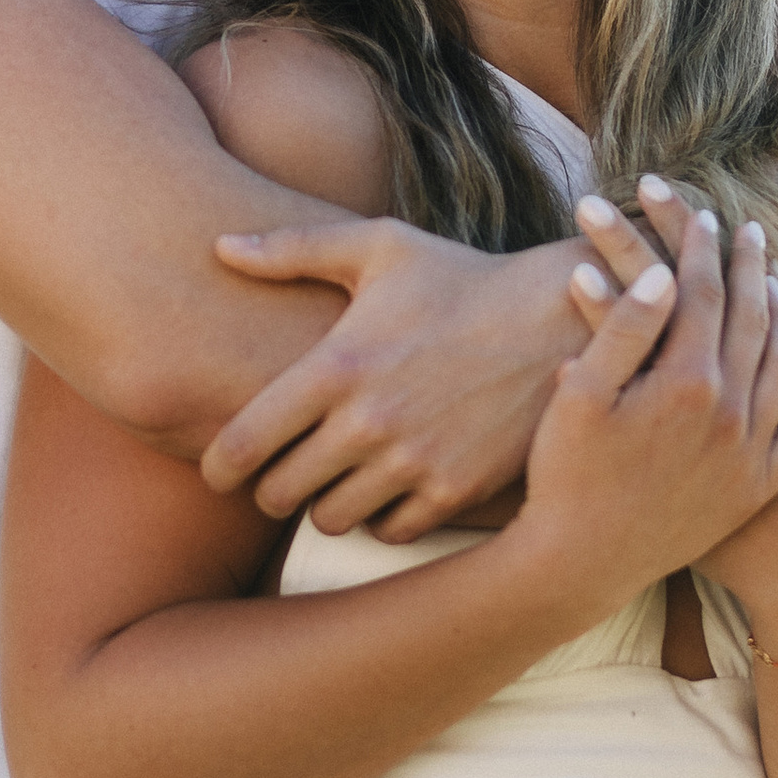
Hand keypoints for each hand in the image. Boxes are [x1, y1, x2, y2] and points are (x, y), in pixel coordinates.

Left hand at [200, 222, 587, 538]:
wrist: (560, 319)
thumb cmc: (459, 278)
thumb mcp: (378, 247)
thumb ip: (292, 249)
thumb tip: (218, 247)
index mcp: (336, 366)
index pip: (244, 442)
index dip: (218, 466)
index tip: (217, 470)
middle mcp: (369, 422)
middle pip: (278, 493)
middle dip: (269, 486)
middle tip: (279, 471)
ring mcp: (415, 462)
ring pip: (330, 519)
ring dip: (323, 503)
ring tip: (332, 477)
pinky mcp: (456, 490)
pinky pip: (389, 531)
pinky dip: (378, 517)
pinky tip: (383, 486)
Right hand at [524, 208, 777, 601]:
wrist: (583, 564)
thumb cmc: (565, 476)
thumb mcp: (578, 397)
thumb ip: (621, 331)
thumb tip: (660, 275)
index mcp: (685, 384)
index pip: (703, 295)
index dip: (700, 249)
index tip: (700, 213)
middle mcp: (731, 415)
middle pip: (751, 321)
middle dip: (750, 269)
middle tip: (751, 230)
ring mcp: (751, 453)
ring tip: (776, 284)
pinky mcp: (758, 487)